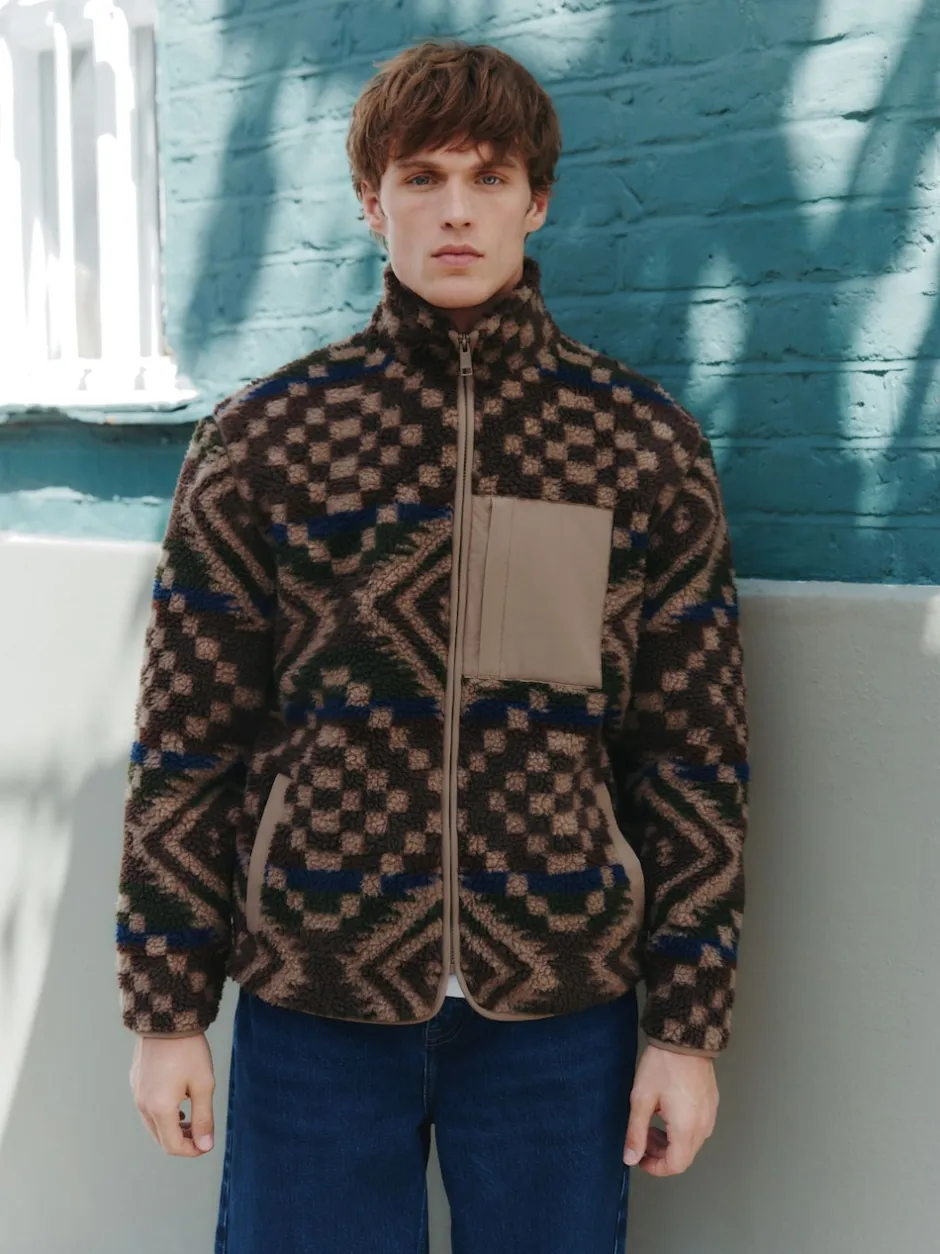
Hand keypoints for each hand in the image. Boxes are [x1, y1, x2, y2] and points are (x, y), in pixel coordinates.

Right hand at [130, 1033, 215, 1156]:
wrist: (167, 1020)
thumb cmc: (189, 1051)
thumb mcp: (203, 1084)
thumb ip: (204, 1118)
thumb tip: (205, 1146)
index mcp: (159, 1108)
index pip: (173, 1146)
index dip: (192, 1150)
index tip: (207, 1143)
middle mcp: (142, 1105)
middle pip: (161, 1138)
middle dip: (182, 1141)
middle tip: (202, 1133)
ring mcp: (136, 1093)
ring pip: (152, 1125)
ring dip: (171, 1129)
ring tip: (191, 1119)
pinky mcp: (135, 1082)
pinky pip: (147, 1108)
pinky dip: (162, 1114)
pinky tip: (178, 1103)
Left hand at [623, 1045, 717, 1175]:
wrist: (684, 1038)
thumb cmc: (662, 1066)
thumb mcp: (641, 1099)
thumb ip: (636, 1132)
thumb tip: (631, 1158)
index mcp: (687, 1128)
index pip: (675, 1165)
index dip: (656, 1167)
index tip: (640, 1158)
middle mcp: (703, 1125)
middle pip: (684, 1156)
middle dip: (661, 1153)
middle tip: (642, 1138)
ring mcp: (710, 1114)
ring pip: (691, 1143)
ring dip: (671, 1142)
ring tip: (652, 1122)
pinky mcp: (711, 1104)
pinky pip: (698, 1127)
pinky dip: (681, 1129)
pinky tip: (666, 1112)